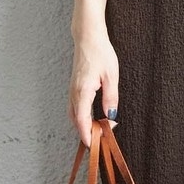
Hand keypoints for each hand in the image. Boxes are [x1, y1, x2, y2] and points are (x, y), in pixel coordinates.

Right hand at [69, 31, 118, 148]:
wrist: (88, 38)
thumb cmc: (100, 53)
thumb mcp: (111, 76)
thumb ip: (111, 97)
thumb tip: (111, 115)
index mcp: (82, 91)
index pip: (82, 119)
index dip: (87, 134)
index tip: (94, 145)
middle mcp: (74, 92)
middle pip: (76, 120)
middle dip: (86, 133)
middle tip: (100, 141)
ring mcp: (72, 90)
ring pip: (74, 115)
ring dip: (83, 125)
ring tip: (97, 132)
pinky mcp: (74, 87)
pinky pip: (74, 107)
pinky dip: (81, 117)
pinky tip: (90, 118)